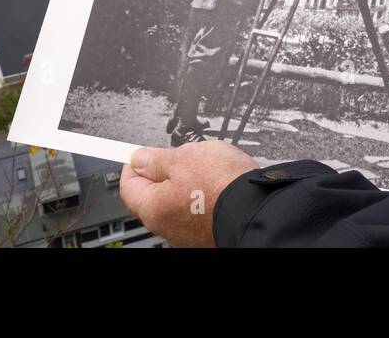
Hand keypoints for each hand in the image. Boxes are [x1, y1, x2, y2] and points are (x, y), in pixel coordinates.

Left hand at [118, 141, 257, 246]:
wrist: (259, 207)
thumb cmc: (222, 185)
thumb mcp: (184, 157)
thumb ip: (157, 159)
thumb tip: (140, 159)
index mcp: (154, 209)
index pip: (129, 186)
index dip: (133, 164)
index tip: (139, 154)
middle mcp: (168, 228)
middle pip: (154, 197)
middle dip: (163, 174)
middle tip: (178, 157)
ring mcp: (189, 235)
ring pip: (178, 204)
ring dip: (186, 186)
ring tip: (206, 170)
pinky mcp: (209, 234)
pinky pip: (198, 212)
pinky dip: (203, 199)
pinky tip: (218, 186)